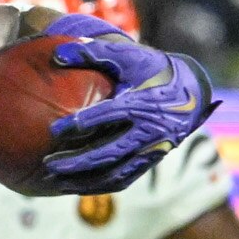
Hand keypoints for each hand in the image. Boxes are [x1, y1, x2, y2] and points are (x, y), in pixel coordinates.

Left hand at [40, 15, 218, 186]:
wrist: (191, 93)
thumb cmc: (152, 71)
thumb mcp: (128, 55)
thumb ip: (94, 52)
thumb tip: (57, 53)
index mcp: (142, 103)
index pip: (108, 115)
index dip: (80, 123)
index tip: (53, 130)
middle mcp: (149, 131)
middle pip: (109, 152)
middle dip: (77, 162)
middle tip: (48, 165)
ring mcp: (152, 151)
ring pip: (115, 173)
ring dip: (85, 181)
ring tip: (55, 182)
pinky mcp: (151, 162)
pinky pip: (123, 179)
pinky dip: (99, 186)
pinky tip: (74, 187)